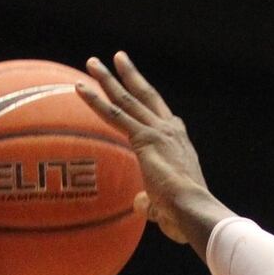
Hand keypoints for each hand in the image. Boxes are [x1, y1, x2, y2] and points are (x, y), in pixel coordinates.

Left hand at [77, 52, 230, 252]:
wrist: (194, 209)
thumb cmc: (186, 215)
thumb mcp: (167, 207)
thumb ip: (151, 202)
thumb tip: (141, 204)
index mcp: (180, 145)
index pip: (164, 118)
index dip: (151, 104)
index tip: (140, 89)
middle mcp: (171, 132)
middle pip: (147, 97)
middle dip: (130, 76)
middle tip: (118, 58)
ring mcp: (158, 132)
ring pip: (128, 99)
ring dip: (108, 79)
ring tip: (92, 62)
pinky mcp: (144, 139)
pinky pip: (114, 115)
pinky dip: (95, 100)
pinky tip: (79, 87)